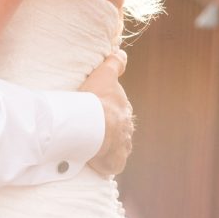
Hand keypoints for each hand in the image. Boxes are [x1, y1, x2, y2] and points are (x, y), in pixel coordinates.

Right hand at [80, 50, 133, 176]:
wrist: (92, 123)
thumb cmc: (95, 98)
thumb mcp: (104, 74)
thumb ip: (114, 63)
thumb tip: (122, 53)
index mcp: (123, 110)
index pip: (120, 110)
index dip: (110, 110)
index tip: (101, 110)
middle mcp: (126, 128)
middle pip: (120, 129)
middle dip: (112, 130)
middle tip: (94, 129)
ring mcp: (122, 146)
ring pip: (118, 147)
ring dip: (109, 147)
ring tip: (94, 147)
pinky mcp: (115, 161)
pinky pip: (113, 164)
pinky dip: (106, 164)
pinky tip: (97, 162)